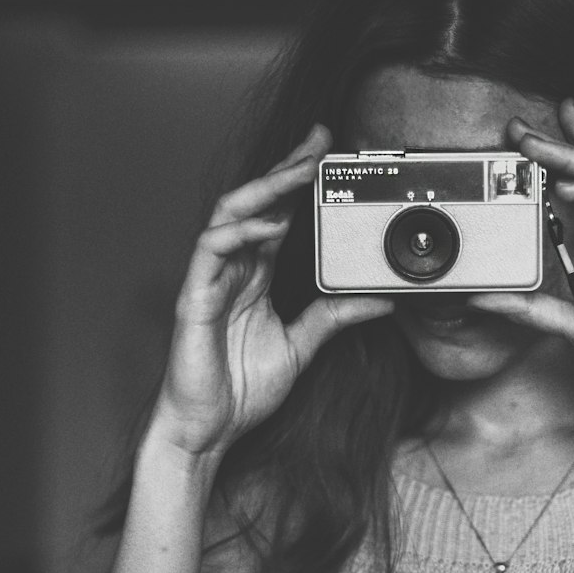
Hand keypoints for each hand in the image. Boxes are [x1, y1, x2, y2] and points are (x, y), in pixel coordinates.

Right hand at [149, 125, 392, 457]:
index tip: (330, 155)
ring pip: (230, 215)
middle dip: (285, 169)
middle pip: (256, 202)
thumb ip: (334, 319)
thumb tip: (379, 300)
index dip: (300, 182)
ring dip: (264, 190)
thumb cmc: (241, 389)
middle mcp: (232, 269)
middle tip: (318, 142)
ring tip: (297, 173)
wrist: (209, 430)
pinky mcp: (194, 298)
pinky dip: (237, 232)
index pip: (279, 215)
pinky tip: (265, 225)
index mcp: (255, 276)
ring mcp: (210, 280)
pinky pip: (210, 251)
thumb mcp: (302, 347)